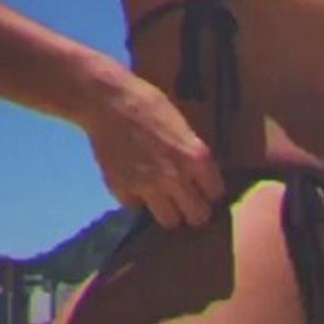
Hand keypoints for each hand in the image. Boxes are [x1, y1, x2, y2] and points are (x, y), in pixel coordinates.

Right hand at [84, 67, 225, 228]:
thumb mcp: (181, 124)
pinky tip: (135, 183)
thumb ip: (190, 152)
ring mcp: (149, 188)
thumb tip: (198, 173)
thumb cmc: (147, 103)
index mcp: (195, 157)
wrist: (107, 102)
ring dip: (169, 212)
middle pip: (198, 216)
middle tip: (188, 202)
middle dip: (195, 210)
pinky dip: (137, 199)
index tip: (205, 190)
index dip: (211, 192)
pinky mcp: (123, 191)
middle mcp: (176, 178)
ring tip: (163, 199)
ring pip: (170, 221)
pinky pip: (137, 207)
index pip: (216, 193)